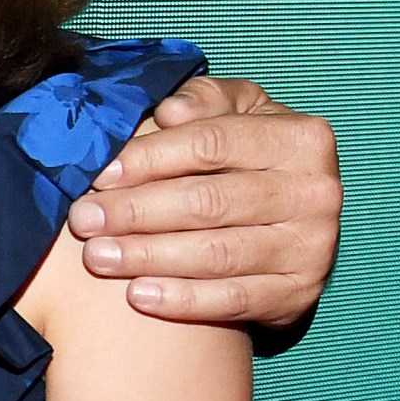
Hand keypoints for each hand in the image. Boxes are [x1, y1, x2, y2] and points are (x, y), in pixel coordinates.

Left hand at [72, 78, 340, 338]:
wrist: (296, 219)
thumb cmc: (251, 155)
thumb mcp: (238, 112)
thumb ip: (204, 100)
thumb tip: (169, 110)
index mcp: (300, 138)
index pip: (211, 145)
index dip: (150, 158)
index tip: (100, 173)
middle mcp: (315, 192)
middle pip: (209, 202)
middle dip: (137, 211)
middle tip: (84, 220)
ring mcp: (311, 247)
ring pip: (216, 254)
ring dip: (148, 257)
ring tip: (97, 257)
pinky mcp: (299, 294)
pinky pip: (232, 300)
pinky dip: (182, 300)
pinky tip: (137, 294)